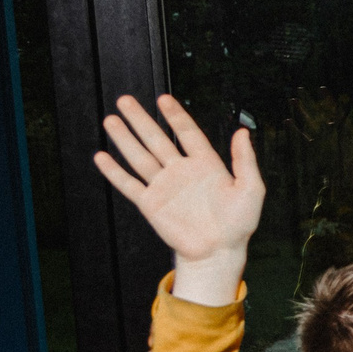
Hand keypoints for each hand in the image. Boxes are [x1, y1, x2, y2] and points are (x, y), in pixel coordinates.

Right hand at [94, 94, 264, 279]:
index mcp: (206, 164)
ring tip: (111, 120)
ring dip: (124, 139)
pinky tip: (102, 157)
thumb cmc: (239, 223)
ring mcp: (164, 186)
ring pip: (140, 157)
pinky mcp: (150, 204)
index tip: (163, 99)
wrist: (219, 252)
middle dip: (141, 120)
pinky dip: (115, 172)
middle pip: (157, 139)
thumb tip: (242, 131)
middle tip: (125, 100)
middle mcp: (181, 171)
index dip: (175, 116)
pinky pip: (129, 185)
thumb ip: (245, 160)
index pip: (187, 133)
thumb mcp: (250, 189)